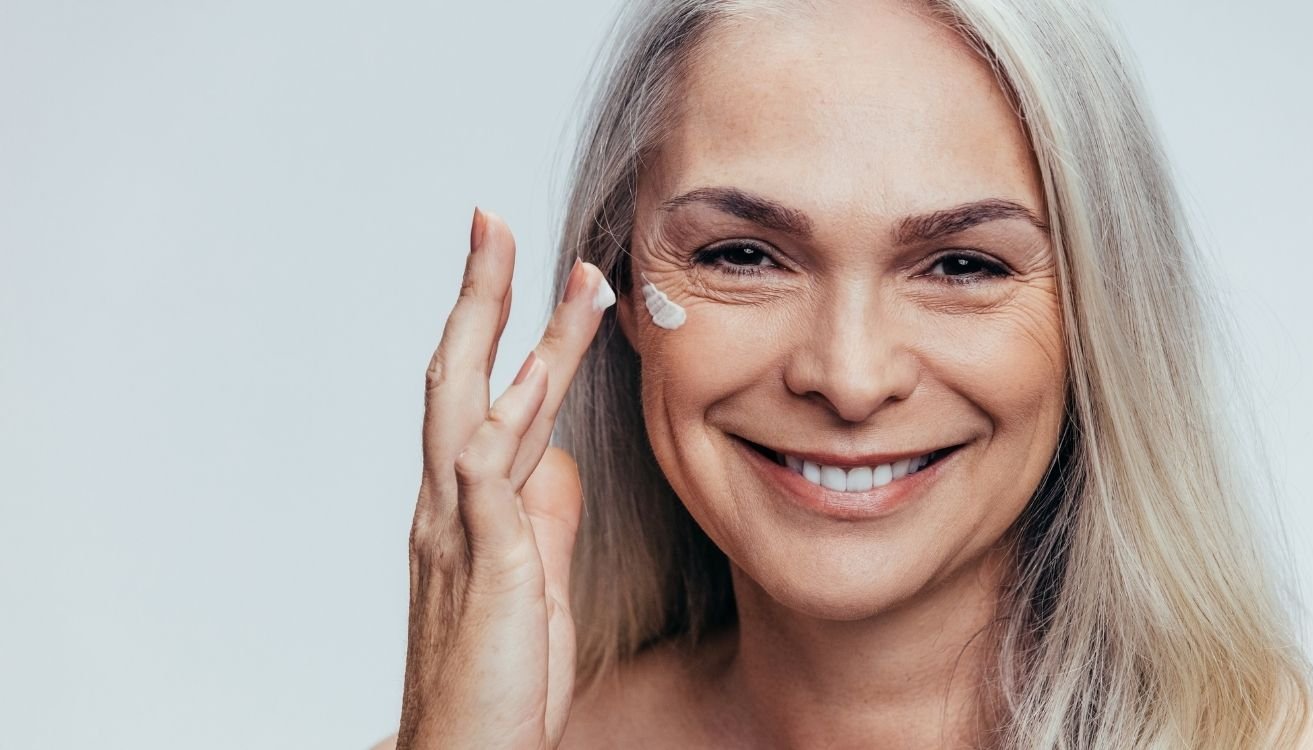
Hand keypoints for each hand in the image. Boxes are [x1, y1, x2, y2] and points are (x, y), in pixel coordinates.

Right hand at [394, 207, 611, 748]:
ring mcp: (459, 536)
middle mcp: (449, 507)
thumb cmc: (498, 679)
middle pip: (460, 378)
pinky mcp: (482, 574)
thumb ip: (540, 517)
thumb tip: (556, 459)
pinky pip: (488, 486)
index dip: (505, 325)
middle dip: (482, 295)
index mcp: (467, 505)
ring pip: (477, 413)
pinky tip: (531, 378)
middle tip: (495, 221)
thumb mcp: (533, 582)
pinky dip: (505, 426)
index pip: (484, 393)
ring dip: (518, 338)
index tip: (531, 263)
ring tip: (558, 275)